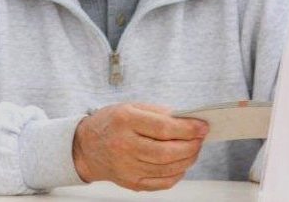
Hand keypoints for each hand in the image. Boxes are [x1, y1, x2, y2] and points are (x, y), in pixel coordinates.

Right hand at [72, 102, 208, 190]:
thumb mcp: (131, 106)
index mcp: (125, 120)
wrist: (86, 146)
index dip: (187, 128)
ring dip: (187, 159)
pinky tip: (181, 164)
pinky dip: (177, 174)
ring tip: (194, 149)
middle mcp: (125, 145)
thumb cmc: (111, 122)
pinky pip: (161, 183)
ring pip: (167, 168)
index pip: (163, 128)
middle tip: (201, 138)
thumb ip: (158, 112)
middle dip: (191, 145)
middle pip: (167, 151)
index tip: (202, 126)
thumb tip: (185, 119)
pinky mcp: (131, 183)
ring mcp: (127, 167)